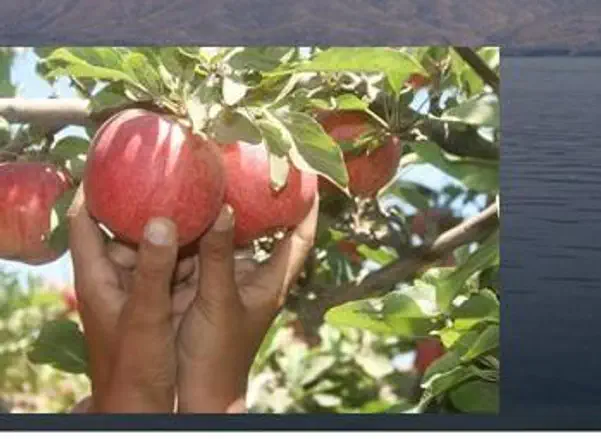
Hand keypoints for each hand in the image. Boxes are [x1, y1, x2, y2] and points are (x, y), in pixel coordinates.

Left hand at [67, 187, 192, 412]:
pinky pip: (177, 264)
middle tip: (169, 168)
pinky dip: (192, 248)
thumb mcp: (145, 313)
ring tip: (197, 189)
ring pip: (157, 244)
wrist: (147, 406)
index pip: (84, 220)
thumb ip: (154, 268)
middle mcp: (118, 276)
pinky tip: (214, 231)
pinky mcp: (163, 299)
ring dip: (175, 222)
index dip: (93, 187)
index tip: (111, 156)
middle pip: (126, 226)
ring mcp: (141, 287)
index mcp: (98, 276)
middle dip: (146, 198)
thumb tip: (161, 218)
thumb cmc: (135, 366)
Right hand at [174, 196, 318, 412]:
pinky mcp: (200, 286)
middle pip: (265, 230)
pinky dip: (197, 230)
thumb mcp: (219, 302)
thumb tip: (224, 208)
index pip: (300, 237)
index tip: (311, 176)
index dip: (308, 207)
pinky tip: (186, 208)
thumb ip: (219, 257)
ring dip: (225, 211)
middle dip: (261, 199)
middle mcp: (253, 276)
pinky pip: (201, 250)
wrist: (195, 394)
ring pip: (229, 237)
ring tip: (221, 175)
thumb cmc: (218, 356)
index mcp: (272, 281)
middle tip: (256, 163)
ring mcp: (226, 280)